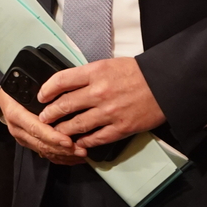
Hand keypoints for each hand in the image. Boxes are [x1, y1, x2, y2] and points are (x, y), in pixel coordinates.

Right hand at [0, 88, 86, 164]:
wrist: (3, 99)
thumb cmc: (14, 91)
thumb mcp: (21, 84)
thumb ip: (38, 89)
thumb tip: (58, 89)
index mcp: (16, 114)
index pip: (35, 128)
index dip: (52, 136)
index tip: (68, 141)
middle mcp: (18, 129)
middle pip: (41, 143)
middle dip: (62, 149)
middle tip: (81, 150)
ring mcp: (23, 138)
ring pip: (44, 151)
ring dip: (63, 155)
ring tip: (81, 155)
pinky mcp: (28, 143)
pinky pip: (44, 153)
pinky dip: (59, 157)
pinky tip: (73, 158)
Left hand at [37, 58, 165, 148]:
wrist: (164, 84)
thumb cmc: (138, 73)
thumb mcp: (109, 65)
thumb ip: (89, 75)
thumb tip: (70, 86)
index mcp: (95, 72)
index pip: (61, 80)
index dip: (47, 90)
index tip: (41, 96)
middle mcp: (98, 92)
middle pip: (64, 105)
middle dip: (49, 114)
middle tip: (44, 118)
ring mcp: (108, 112)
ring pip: (76, 125)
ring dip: (62, 130)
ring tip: (56, 132)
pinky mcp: (119, 128)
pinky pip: (95, 138)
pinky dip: (84, 141)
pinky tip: (78, 142)